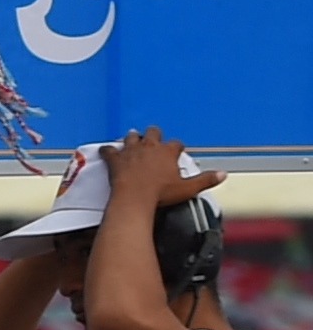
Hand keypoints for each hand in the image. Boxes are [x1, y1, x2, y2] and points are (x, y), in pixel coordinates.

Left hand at [102, 128, 223, 216]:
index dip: (177, 146)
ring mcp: (130, 151)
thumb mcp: (188, 188)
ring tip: (133, 136)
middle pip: (152, 133)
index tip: (177, 149)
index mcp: (167, 152)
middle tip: (154, 135)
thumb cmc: (160, 193)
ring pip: (131, 137)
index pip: (175, 144)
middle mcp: (149, 147)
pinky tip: (106, 150)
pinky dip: (107, 150)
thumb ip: (206, 180)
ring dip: (132, 137)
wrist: (135, 197)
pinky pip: (108, 149)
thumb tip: (222, 175)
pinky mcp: (115, 158)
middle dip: (154, 134)